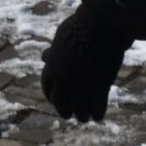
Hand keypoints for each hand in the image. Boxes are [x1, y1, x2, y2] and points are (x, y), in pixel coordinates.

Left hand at [41, 6, 132, 122]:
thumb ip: (54, 53)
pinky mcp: (99, 90)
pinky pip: (97, 108)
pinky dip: (97, 113)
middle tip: (68, 114)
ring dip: (82, 115)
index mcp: (52, 69)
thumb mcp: (60, 39)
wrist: (99, 28)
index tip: (56, 99)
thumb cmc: (80, 27)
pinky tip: (98, 116)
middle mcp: (63, 83)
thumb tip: (45, 56)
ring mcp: (81, 88)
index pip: (48, 89)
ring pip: (80, 111)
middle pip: (61, 105)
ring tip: (85, 117)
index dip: (51, 96)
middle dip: (64, 110)